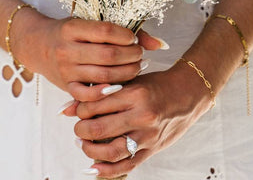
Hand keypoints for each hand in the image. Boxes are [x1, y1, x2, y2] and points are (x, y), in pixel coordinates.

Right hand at [12, 11, 162, 103]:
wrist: (38, 45)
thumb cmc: (70, 32)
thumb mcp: (89, 23)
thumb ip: (123, 31)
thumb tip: (160, 44)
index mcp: (72, 28)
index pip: (105, 31)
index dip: (126, 36)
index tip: (134, 39)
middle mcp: (67, 49)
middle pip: (108, 55)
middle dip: (131, 56)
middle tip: (140, 55)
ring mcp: (65, 69)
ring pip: (103, 76)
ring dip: (126, 73)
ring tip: (135, 68)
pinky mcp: (66, 86)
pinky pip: (88, 96)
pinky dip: (107, 93)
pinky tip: (119, 86)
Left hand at [73, 62, 212, 177]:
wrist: (187, 93)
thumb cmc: (156, 85)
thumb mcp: (130, 81)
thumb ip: (100, 92)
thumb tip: (65, 108)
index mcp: (135, 93)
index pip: (96, 105)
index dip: (81, 108)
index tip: (79, 108)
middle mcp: (141, 115)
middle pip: (99, 129)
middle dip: (81, 130)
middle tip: (78, 127)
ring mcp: (148, 135)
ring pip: (110, 151)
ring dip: (90, 149)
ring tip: (84, 143)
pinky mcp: (152, 149)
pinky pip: (126, 166)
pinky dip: (105, 171)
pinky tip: (93, 166)